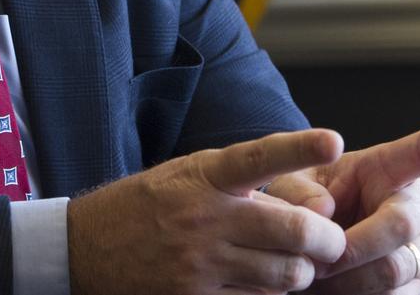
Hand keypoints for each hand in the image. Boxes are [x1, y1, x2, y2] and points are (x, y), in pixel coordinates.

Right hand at [68, 129, 348, 294]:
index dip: (298, 147)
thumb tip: (307, 207)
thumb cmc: (148, 205)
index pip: (259, 157)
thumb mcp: (188, 177)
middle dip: (327, 239)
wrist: (86, 248)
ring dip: (302, 272)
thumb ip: (244, 188)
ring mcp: (200, 264)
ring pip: (285, 275)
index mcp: (203, 176)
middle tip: (333, 240)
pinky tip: (265, 284)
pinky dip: (272, 294)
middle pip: (292, 231)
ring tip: (298, 265)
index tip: (332, 139)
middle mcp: (205, 217)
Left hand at [266, 116, 419, 294]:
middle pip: (400, 230)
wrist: (302, 246)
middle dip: (355, 247)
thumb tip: (322, 211)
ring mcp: (419, 251)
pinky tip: (332, 291)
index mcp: (390, 169)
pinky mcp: (414, 288)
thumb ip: (298, 189)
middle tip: (318, 258)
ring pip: (393, 274)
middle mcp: (415, 209)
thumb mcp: (289, 183)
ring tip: (315, 275)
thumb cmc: (301, 203)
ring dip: (348, 281)